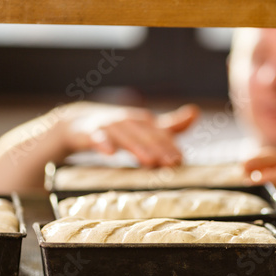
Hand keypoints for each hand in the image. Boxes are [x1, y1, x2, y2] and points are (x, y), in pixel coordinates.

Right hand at [55, 102, 199, 166]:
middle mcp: (128, 121)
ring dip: (136, 148)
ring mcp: (108, 126)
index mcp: (143, 121)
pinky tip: (109, 153)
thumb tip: (196, 112)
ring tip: (148, 161)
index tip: (179, 160)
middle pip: (145, 135)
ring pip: (124, 137)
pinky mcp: (89, 132)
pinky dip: (102, 143)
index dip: (170, 146)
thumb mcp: (145, 127)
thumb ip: (169, 125)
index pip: (159, 134)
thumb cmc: (120, 128)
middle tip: (170, 163)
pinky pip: (96, 137)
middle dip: (158, 149)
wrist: (80, 125)